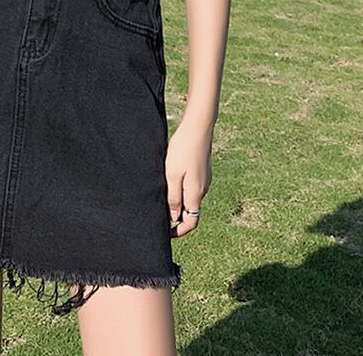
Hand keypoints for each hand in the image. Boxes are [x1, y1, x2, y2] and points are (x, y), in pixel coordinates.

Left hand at [165, 108, 213, 237]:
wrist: (198, 128)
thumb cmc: (182, 150)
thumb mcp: (172, 175)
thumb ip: (173, 197)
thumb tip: (174, 218)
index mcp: (195, 193)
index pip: (191, 222)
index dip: (179, 231)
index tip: (166, 233)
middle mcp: (203, 189)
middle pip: (191, 211)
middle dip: (176, 216)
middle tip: (159, 214)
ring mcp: (204, 179)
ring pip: (190, 197)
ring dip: (177, 201)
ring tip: (160, 194)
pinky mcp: (201, 170)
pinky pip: (191, 186)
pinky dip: (180, 189)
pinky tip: (169, 179)